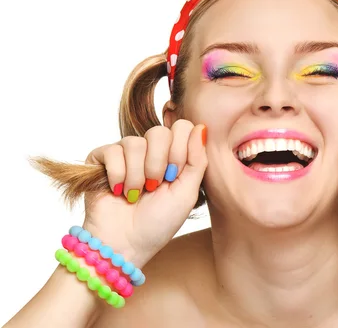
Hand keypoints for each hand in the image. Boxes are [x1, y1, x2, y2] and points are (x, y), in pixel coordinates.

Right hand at [82, 119, 206, 266]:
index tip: (174, 175)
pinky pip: (112, 151)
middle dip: (158, 164)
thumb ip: (197, 160)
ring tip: (135, 194)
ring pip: (134, 143)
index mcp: (172, 154)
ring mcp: (125, 153)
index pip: (181, 127)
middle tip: (154, 186)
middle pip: (159, 131)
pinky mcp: (101, 159)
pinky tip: (118, 191)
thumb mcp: (187, 193)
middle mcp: (149, 150)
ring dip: (136, 175)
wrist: (124, 245)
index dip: (180, 150)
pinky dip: (118, 175)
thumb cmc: (158, 223)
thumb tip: (202, 126)